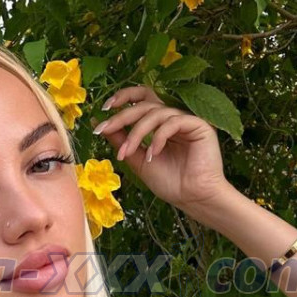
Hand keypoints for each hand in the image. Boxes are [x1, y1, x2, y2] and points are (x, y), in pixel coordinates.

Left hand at [91, 85, 232, 214]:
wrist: (192, 199)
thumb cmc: (169, 182)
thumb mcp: (136, 159)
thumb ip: (120, 140)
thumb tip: (97, 123)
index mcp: (160, 123)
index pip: (142, 99)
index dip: (124, 97)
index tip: (104, 108)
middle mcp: (173, 118)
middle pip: (145, 104)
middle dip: (122, 116)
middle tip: (106, 129)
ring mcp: (187, 120)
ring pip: (156, 113)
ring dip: (137, 133)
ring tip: (128, 153)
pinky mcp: (199, 126)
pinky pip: (173, 122)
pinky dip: (158, 137)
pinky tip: (153, 155)